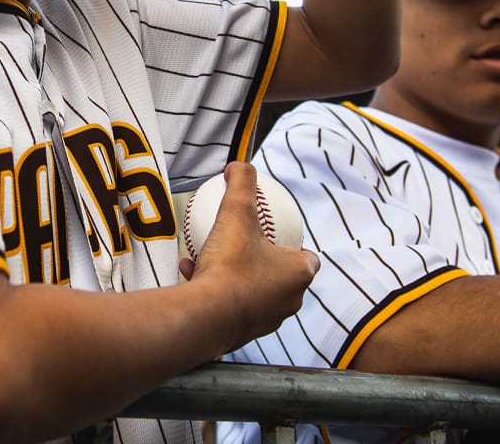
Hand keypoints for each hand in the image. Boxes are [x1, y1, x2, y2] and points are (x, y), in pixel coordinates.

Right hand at [179, 162, 318, 351]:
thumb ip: (242, 185)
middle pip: (282, 276)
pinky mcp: (241, 334)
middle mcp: (289, 301)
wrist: (207, 315)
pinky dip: (216, 288)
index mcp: (299, 275)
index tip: (274, 234)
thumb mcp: (236, 212)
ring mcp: (266, 321)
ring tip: (214, 257)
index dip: (295, 246)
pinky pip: (231, 305)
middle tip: (245, 243)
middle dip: (266, 262)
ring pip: (254, 291)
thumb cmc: (231, 264)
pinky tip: (191, 271)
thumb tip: (240, 165)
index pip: (308, 259)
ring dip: (238, 275)